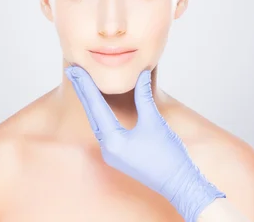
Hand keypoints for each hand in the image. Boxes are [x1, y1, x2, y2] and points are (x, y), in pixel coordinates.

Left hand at [64, 65, 224, 221]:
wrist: (180, 184)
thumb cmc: (169, 156)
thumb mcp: (155, 122)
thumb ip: (144, 96)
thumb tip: (140, 74)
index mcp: (113, 141)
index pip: (95, 106)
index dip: (85, 85)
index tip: (75, 70)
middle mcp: (108, 149)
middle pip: (92, 114)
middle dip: (83, 92)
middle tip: (73, 71)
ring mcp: (112, 155)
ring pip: (97, 123)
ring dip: (90, 103)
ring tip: (83, 84)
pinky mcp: (119, 156)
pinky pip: (105, 131)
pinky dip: (100, 115)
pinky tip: (99, 106)